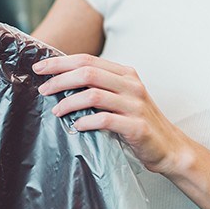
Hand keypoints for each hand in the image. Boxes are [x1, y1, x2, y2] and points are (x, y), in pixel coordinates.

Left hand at [32, 53, 189, 174]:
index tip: (39, 68)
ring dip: (69, 102)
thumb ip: (98, 86)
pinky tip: (77, 126)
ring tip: (56, 111)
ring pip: (93, 94)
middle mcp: (131, 85)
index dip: (60, 63)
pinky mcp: (137, 126)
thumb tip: (59, 81)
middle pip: (87, 73)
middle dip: (60, 79)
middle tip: (43, 90)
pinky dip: (86, 121)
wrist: (170, 148)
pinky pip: (105, 120)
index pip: (87, 60)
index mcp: (125, 73)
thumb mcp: (120, 97)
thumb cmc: (136, 122)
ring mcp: (135, 105)